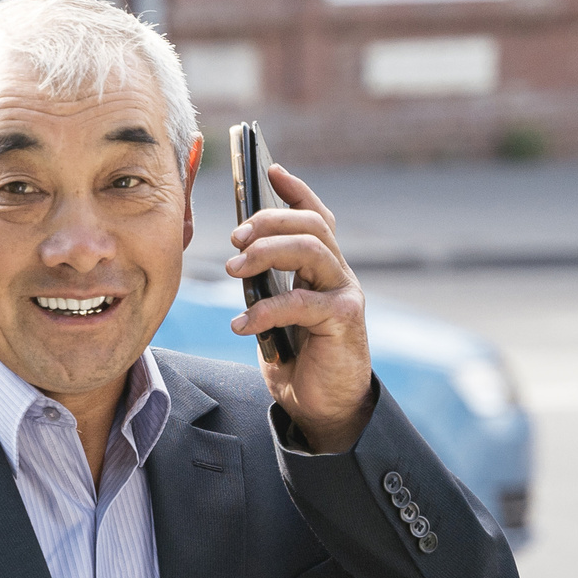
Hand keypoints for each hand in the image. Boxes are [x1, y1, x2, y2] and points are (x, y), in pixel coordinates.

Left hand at [226, 164, 374, 452]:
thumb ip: (265, 285)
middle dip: (269, 222)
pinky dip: (264, 310)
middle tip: (234, 238)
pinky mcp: (344, 320)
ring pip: (311, 249)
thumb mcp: (274, 314)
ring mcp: (345, 294)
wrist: (324, 408)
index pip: (316, 217)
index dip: (296, 190)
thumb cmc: (297, 359)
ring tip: (233, 270)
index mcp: (323, 268)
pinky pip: (300, 301)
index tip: (269, 169)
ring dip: (266, 253)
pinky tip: (240, 324)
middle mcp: (338, 274)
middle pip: (311, 225)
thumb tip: (237, 255)